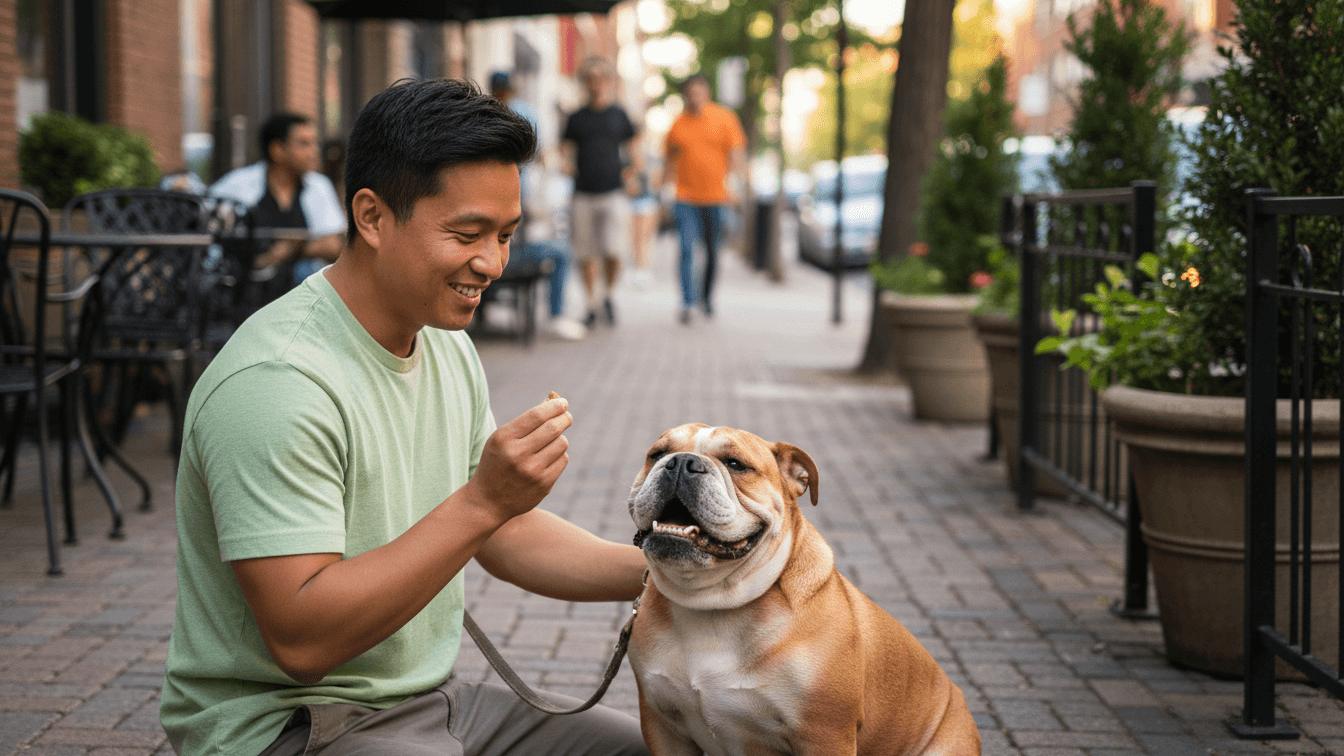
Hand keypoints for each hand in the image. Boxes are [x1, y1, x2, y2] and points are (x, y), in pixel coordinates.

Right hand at [466, 396, 571, 520]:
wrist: (488, 501)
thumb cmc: (497, 461)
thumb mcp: (502, 438)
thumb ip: (526, 420)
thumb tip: (554, 399)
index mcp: (504, 439)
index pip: (537, 415)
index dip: (554, 406)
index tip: (563, 402)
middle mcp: (517, 454)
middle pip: (553, 428)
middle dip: (564, 418)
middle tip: (566, 416)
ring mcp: (532, 471)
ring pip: (562, 443)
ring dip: (560, 438)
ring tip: (551, 441)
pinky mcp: (544, 485)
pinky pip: (563, 460)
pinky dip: (559, 455)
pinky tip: (548, 458)